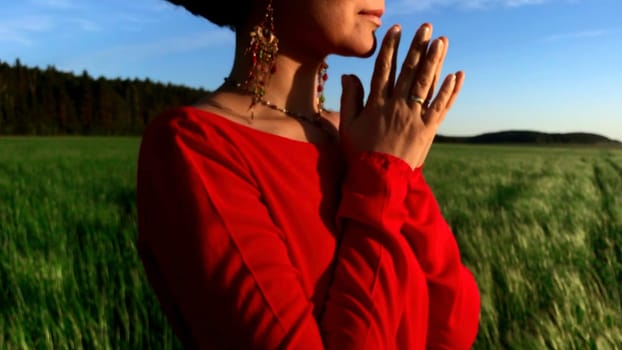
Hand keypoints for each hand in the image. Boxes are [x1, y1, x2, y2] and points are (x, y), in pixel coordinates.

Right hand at [339, 23, 464, 168]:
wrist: (379, 179)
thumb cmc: (359, 153)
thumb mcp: (347, 126)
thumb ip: (350, 99)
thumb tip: (349, 75)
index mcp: (377, 104)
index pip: (384, 69)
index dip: (391, 48)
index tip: (397, 29)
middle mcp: (397, 106)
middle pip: (409, 71)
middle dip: (418, 47)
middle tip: (426, 27)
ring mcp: (414, 117)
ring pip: (427, 84)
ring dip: (436, 61)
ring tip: (442, 42)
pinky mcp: (428, 130)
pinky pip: (440, 106)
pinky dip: (449, 91)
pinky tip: (456, 75)